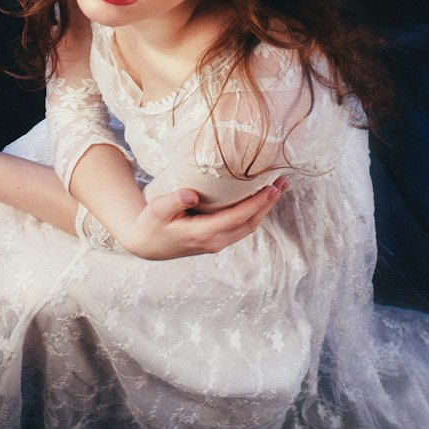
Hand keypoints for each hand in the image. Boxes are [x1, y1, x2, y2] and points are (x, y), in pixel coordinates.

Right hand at [118, 177, 289, 259]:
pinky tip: (259, 200)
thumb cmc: (151, 224)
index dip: (256, 203)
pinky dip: (254, 213)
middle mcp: (214, 242)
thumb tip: (191, 193)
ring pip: (248, 227)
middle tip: (283, 183)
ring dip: (264, 209)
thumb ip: (174, 200)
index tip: (271, 188)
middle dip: (268, 204)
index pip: (236, 217)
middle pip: (249, 223)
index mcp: (202, 234)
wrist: (145, 245)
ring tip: (277, 189)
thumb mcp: (157, 210)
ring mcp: (216, 243)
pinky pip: (241, 227)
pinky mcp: (216, 240)